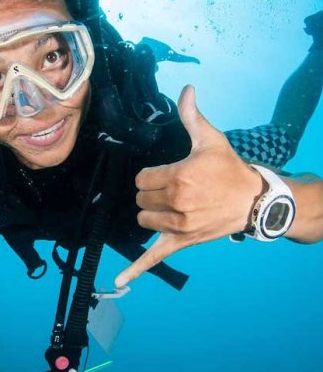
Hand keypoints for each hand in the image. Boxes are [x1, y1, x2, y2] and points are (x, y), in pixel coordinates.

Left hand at [115, 85, 264, 287]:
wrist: (252, 199)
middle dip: (151, 193)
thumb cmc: (229, 168)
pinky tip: (120, 282)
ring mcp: (178, 225)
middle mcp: (176, 202)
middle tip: (173, 189)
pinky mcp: (182, 241)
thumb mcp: (210, 139)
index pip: (141, 179)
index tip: (166, 174)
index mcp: (178, 176)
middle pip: (140, 199)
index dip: (150, 176)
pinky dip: (136, 269)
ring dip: (152, 213)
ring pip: (144, 220)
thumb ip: (192, 116)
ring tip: (172, 205)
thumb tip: (187, 88)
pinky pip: (154, 257)